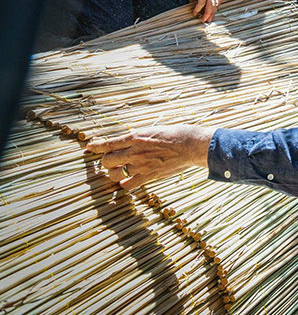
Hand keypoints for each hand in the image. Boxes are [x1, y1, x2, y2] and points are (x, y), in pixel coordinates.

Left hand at [86, 125, 214, 189]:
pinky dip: (125, 183)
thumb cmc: (176, 134)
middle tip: (111, 161)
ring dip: (114, 172)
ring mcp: (141, 165)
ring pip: (114, 174)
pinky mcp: (149, 176)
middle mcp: (134, 152)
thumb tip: (128, 142)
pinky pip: (128, 185)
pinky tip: (128, 180)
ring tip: (119, 170)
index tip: (89, 147)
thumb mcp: (153, 130)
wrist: (191, 145)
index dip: (96, 146)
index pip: (108, 143)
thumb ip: (139, 137)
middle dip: (106, 161)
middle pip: (107, 161)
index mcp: (135, 137)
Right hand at [176, 0, 221, 22]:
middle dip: (211, 14)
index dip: (215, 10)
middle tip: (207, 21)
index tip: (211, 16)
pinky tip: (194, 13)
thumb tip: (201, 13)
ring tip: (202, 20)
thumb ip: (201, 2)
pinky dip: (198, 9)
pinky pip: (202, 4)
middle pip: (215, 5)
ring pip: (210, 6)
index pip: (218, 2)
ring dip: (206, 14)